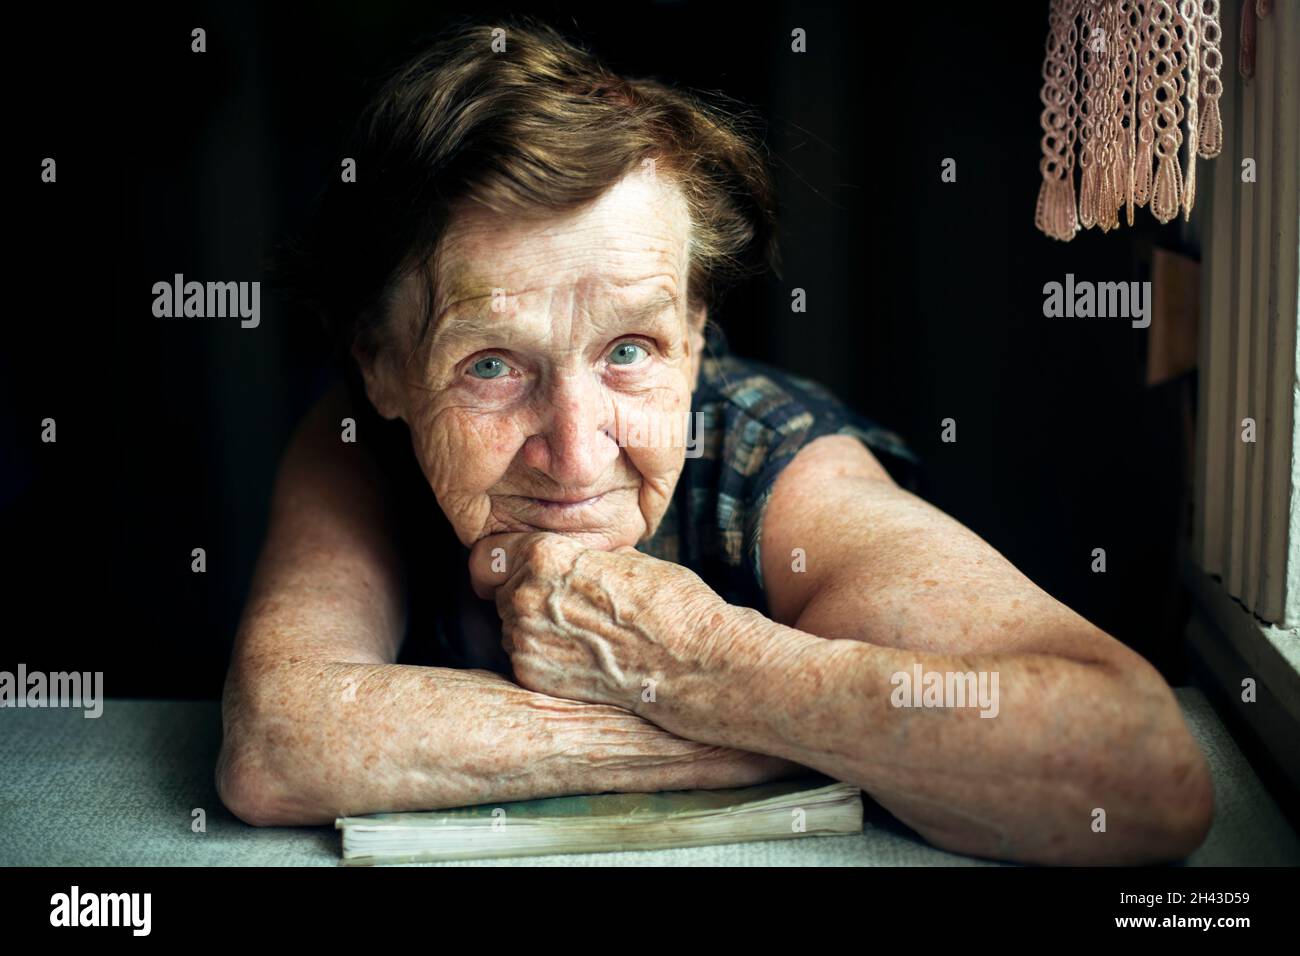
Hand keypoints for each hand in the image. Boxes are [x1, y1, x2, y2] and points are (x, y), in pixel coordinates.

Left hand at [467, 532, 725, 711]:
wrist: (691, 663)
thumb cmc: (669, 604)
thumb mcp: (623, 557)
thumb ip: (579, 555)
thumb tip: (567, 557)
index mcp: (544, 556)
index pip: (488, 554)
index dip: (502, 560)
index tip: (513, 569)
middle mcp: (525, 596)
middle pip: (499, 590)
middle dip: (522, 593)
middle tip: (565, 604)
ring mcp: (525, 640)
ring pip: (509, 625)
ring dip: (532, 626)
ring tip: (581, 631)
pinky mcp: (533, 676)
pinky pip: (522, 658)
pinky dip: (543, 656)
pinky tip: (581, 655)